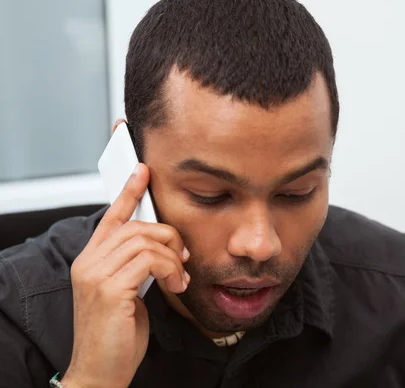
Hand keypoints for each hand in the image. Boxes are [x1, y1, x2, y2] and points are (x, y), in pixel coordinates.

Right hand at [63, 163, 190, 387]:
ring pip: (146, 240)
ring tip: (179, 277)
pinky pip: (150, 260)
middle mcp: (88, 262)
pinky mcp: (109, 289)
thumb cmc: (117, 334)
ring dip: (172, 257)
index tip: (142, 171)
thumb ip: (136, 266)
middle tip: (182, 257)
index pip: (111, 217)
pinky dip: (170, 269)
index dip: (129, 192)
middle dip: (168, 236)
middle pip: (136, 226)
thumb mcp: (128, 292)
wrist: (101, 371)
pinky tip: (176, 284)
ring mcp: (95, 274)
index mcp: (91, 260)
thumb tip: (161, 248)